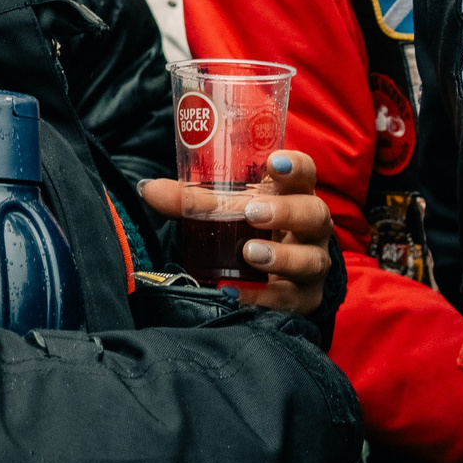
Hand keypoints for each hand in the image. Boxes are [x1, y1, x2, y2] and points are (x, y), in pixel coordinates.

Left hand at [139, 150, 334, 316]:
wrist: (275, 279)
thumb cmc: (250, 229)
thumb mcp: (225, 210)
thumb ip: (191, 200)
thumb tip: (148, 189)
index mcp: (295, 195)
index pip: (306, 173)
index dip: (294, 166)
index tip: (273, 162)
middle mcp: (311, 228)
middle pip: (314, 214)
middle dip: (285, 212)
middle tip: (253, 213)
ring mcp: (312, 264)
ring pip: (310, 259)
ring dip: (280, 256)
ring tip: (249, 253)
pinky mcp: (305, 299)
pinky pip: (289, 299)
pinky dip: (262, 297)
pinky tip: (235, 292)